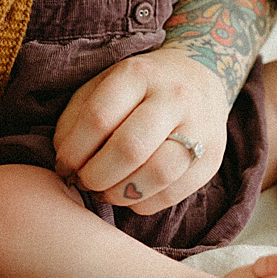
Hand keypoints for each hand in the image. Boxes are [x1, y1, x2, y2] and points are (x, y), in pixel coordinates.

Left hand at [53, 47, 229, 214]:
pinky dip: (143, 203)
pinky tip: (130, 194)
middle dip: (96, 176)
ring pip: (156, 175)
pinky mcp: (212, 157)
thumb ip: (78, 116)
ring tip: (105, 192)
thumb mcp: (104, 83)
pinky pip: (173, 194)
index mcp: (138, 73)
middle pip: (129, 149)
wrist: (200, 75)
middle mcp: (174, 97)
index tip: (64, 165)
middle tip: (84, 182)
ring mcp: (200, 127)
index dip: (74, 151)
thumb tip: (65, 160)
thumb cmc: (139, 86)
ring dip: (120, 194)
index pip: (99, 118)